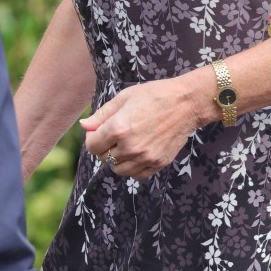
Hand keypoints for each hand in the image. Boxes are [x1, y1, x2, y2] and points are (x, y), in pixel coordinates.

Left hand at [80, 78, 199, 179]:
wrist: (186, 103)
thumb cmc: (155, 95)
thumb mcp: (125, 97)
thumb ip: (101, 115)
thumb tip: (84, 126)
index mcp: (118, 128)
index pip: (92, 146)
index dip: (93, 138)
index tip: (100, 131)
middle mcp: (129, 146)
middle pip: (104, 158)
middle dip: (105, 147)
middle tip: (116, 135)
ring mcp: (144, 157)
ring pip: (118, 169)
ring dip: (118, 159)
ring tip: (127, 144)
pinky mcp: (157, 163)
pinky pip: (136, 175)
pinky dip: (133, 167)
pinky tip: (138, 152)